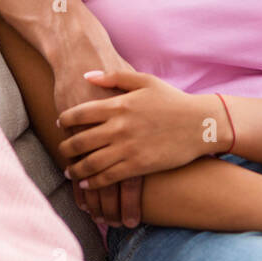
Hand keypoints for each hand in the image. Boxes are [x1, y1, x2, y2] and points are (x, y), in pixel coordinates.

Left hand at [58, 71, 221, 188]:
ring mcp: (128, 148)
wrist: (200, 124)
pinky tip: (87, 183)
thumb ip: (114, 77)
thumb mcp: (145, 81)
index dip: (65, 120)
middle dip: (65, 148)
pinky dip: (93, 182)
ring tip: (69, 172)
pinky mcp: (138, 166)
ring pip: (90, 163)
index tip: (61, 124)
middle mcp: (119, 127)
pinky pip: (108, 177)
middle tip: (61, 151)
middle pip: (79, 140)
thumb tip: (87, 76)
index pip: (79, 114)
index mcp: (119, 105)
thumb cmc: (173, 100)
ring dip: (75, 169)